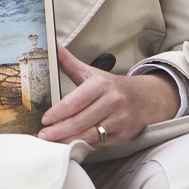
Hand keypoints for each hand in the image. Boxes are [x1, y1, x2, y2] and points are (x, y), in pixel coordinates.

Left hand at [38, 43, 179, 146]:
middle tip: (44, 136)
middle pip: (80, 121)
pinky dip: (83, 144)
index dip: (58, 112)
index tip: (45, 119)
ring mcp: (119, 120)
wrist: (143, 98)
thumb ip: (69, 61)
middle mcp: (112, 101)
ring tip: (53, 142)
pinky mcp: (123, 134)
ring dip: (68, 140)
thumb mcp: (90, 72)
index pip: (74, 101)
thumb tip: (53, 45)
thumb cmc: (111, 86)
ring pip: (89, 135)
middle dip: (59, 130)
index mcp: (101, 84)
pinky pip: (99, 143)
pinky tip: (71, 143)